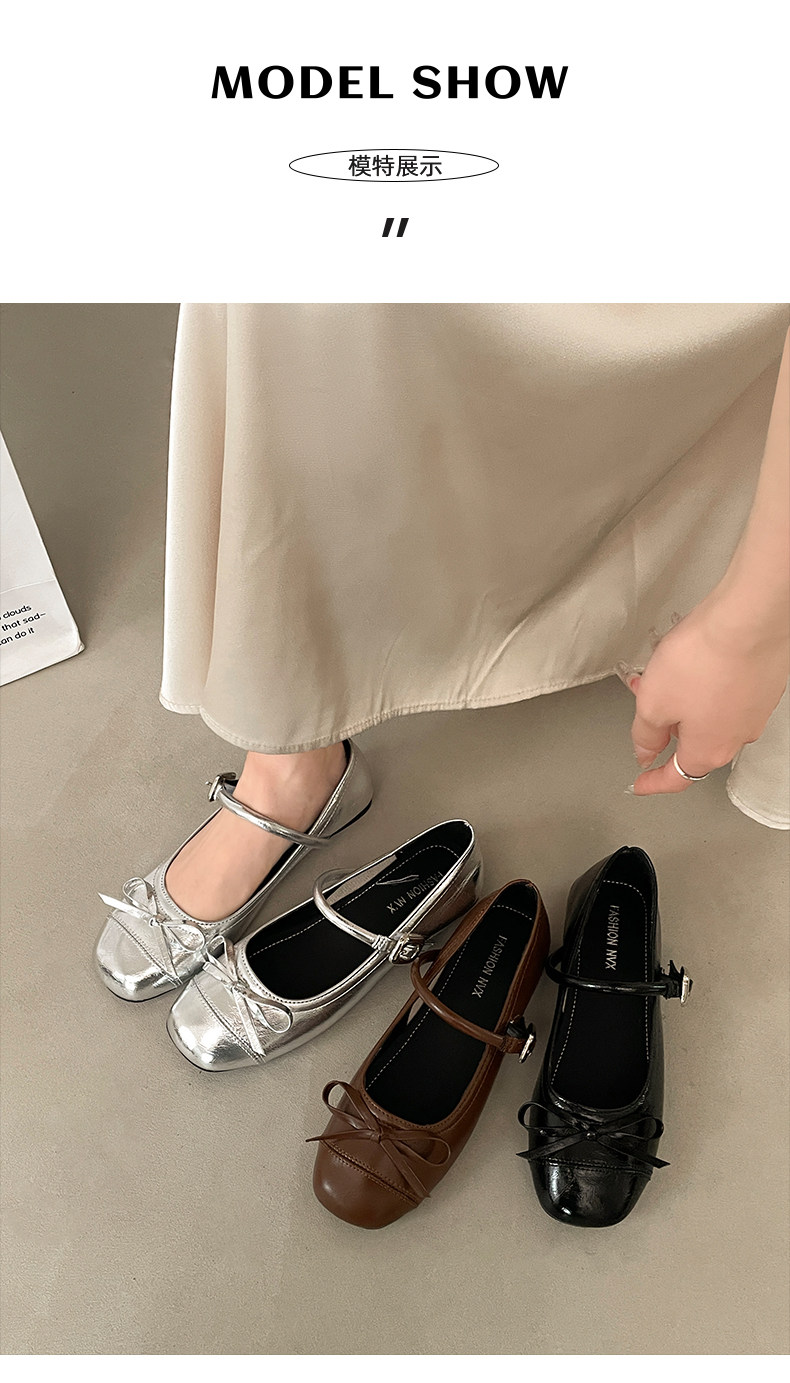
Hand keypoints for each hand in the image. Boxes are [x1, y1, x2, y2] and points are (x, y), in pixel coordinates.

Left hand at [625, 594, 789, 794]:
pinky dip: (704, 685)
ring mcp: (753, 712)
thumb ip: (645, 734)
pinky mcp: (762, 686)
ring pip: (708, 716)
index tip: (640, 783)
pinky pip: (726, 696)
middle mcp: (736, 737)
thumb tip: (645, 752)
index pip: (676, 779)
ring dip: (682, 700)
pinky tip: (692, 662)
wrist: (749, 620)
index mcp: (707, 751)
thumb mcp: (652, 703)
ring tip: (663, 671)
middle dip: (664, 726)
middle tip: (644, 704)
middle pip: (693, 744)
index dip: (653, 782)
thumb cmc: (705, 659)